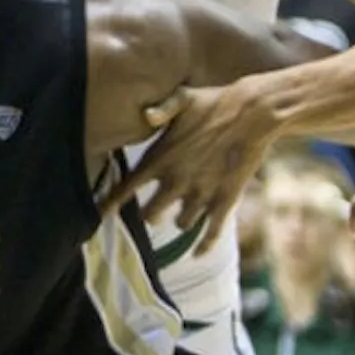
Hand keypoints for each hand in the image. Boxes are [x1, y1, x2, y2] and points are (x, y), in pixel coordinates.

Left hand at [101, 83, 280, 255]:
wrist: (255, 113)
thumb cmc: (215, 102)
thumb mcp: (182, 99)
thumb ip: (161, 109)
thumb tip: (146, 115)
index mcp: (160, 159)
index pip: (127, 188)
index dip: (111, 204)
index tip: (100, 216)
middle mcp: (177, 181)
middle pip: (152, 214)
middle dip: (150, 215)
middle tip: (152, 212)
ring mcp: (202, 193)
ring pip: (182, 224)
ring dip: (180, 221)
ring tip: (182, 214)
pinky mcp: (225, 199)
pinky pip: (212, 231)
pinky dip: (205, 246)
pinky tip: (197, 255)